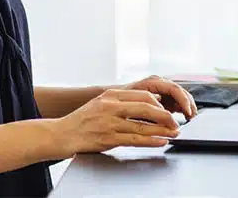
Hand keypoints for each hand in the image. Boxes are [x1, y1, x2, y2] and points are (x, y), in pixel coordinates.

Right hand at [51, 88, 180, 156]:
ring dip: (162, 130)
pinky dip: (151, 140)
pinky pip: (135, 139)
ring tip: (173, 133)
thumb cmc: (81, 120)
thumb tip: (145, 105)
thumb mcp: (100, 103)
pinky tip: (160, 141)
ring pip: (143, 125)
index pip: (143, 95)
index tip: (168, 110)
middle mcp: (111, 106)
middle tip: (175, 122)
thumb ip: (120, 102)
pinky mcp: (108, 138)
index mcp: (111, 95)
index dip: (159, 103)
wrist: (61, 133)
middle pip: (146, 108)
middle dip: (165, 115)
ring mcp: (110, 122)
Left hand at [122, 75, 197, 119]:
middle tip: (193, 116)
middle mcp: (158, 83)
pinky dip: (181, 108)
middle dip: (188, 103)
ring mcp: (161, 89)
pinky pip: (176, 100)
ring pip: (179, 95)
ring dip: (186, 106)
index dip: (183, 100)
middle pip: (180, 91)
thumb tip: (164, 119)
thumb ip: (150, 110)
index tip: (188, 112)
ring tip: (190, 118)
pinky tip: (184, 117)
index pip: (174, 88)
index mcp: (152, 82)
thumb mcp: (135, 107)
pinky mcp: (162, 96)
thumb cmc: (121, 102)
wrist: (114, 101)